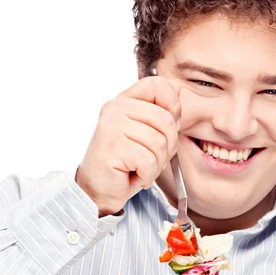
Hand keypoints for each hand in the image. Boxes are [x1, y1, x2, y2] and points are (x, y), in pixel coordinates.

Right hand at [76, 76, 180, 215]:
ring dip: (156, 164)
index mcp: (125, 101)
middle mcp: (116, 108)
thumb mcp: (148, 134)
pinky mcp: (111, 146)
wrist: (99, 190)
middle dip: (167, 147)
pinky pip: (148, 160)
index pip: (159, 85)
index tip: (164, 128)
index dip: (172, 107)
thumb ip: (161, 110)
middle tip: (150, 158)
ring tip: (139, 168)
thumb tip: (176, 87)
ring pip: (159, 142)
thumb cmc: (125, 164)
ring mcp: (111, 125)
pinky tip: (133, 175)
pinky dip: (146, 174)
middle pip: (166, 120)